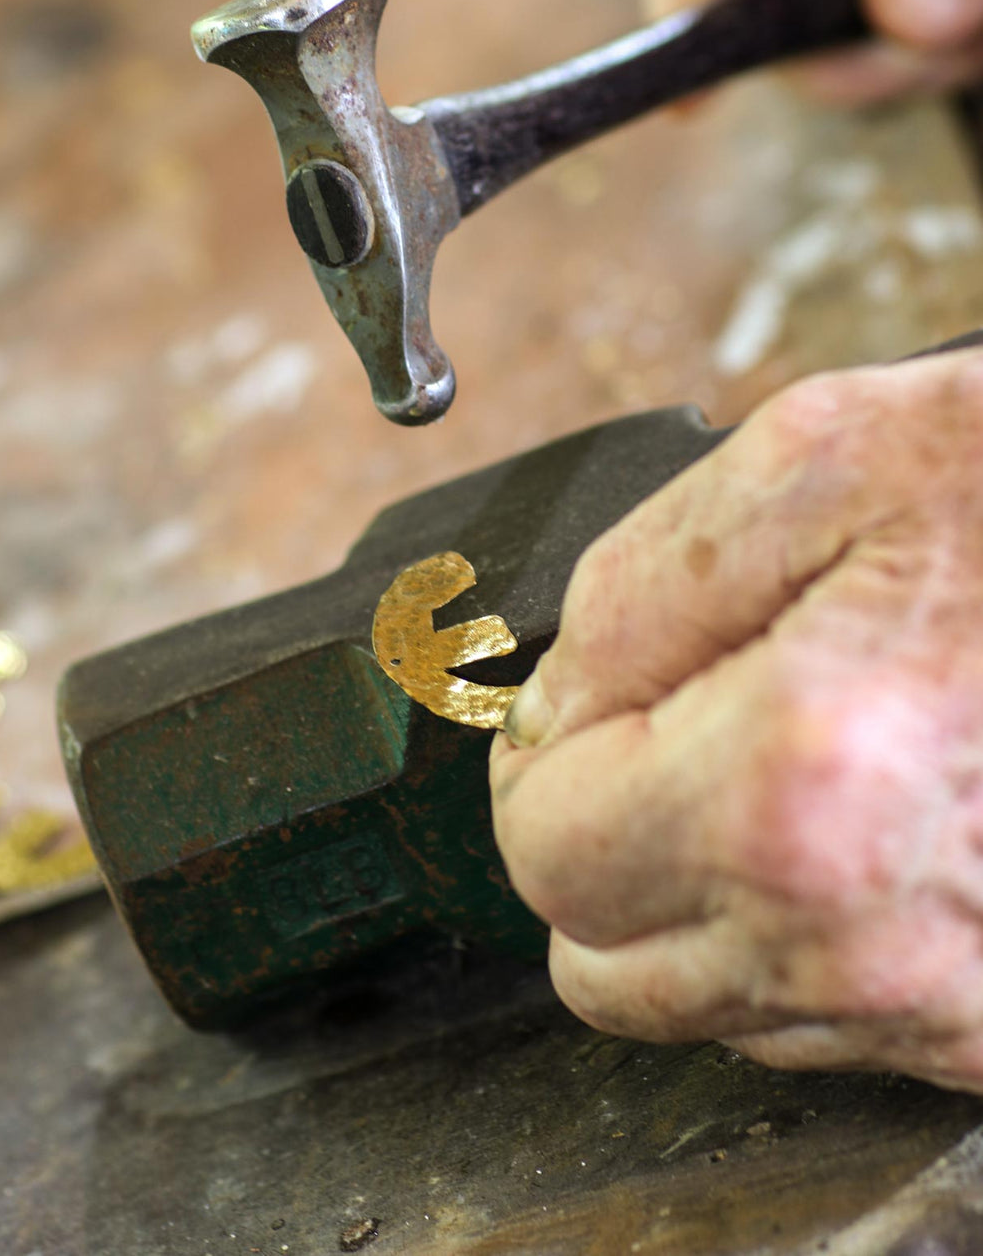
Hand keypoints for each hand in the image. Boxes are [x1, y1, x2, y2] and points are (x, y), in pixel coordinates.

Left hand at [491, 349, 982, 1091]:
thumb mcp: (823, 461)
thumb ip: (639, 589)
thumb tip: (552, 697)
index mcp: (793, 797)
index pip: (544, 845)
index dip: (549, 753)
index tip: (594, 699)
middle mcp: (864, 949)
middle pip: (606, 962)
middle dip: (609, 836)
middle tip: (684, 720)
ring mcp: (950, 1014)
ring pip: (712, 1002)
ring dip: (710, 887)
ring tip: (804, 752)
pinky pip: (833, 1024)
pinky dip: (812, 931)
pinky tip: (875, 816)